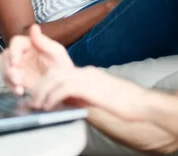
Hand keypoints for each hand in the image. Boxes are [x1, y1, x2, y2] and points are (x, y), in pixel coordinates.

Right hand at [0, 25, 73, 94]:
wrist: (63, 86)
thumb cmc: (63, 67)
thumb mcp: (57, 53)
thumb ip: (44, 41)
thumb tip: (34, 27)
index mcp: (31, 43)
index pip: (16, 42)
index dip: (13, 52)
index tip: (16, 63)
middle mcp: (22, 53)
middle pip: (5, 55)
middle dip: (8, 68)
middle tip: (17, 79)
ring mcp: (19, 66)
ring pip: (3, 67)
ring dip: (8, 77)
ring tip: (19, 86)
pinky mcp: (17, 78)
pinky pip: (7, 80)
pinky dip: (11, 87)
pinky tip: (20, 91)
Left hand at [29, 64, 150, 121]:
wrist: (143, 104)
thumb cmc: (126, 104)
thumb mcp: (100, 99)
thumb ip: (84, 98)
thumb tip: (70, 104)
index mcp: (88, 74)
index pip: (60, 71)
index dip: (45, 82)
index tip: (37, 96)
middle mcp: (86, 73)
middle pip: (54, 72)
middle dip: (39, 86)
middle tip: (33, 102)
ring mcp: (89, 78)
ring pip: (55, 77)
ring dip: (42, 92)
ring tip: (38, 106)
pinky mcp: (91, 88)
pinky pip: (64, 88)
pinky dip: (53, 96)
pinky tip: (50, 106)